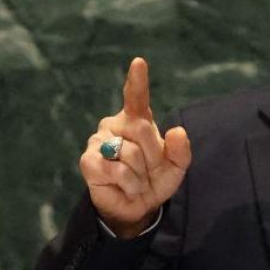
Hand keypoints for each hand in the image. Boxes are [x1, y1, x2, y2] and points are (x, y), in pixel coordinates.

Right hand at [79, 57, 191, 237]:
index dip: (137, 80)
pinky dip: (129, 184)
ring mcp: (98, 142)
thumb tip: (178, 132)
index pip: (136, 97)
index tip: (139, 62)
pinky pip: (117, 170)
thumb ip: (181, 150)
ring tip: (136, 180)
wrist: (137, 207)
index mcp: (137, 120)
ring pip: (130, 154)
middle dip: (153, 157)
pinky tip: (125, 187)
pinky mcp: (88, 162)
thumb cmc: (155, 180)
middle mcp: (114, 125)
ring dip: (141, 175)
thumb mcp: (176, 167)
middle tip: (149, 170)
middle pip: (142, 130)